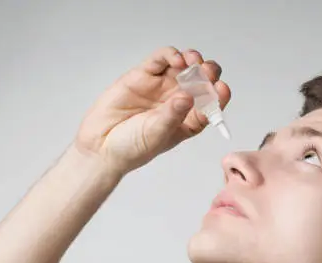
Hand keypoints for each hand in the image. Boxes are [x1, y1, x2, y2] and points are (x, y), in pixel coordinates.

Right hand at [74, 46, 231, 174]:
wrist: (100, 146)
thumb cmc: (131, 148)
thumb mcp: (157, 135)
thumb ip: (172, 116)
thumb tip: (188, 96)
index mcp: (189, 120)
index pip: (212, 104)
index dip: (219, 95)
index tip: (221, 89)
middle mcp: (179, 101)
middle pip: (202, 81)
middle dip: (208, 73)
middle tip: (207, 72)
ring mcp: (162, 86)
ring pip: (185, 66)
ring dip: (193, 60)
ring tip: (192, 62)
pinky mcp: (144, 75)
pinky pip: (161, 59)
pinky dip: (171, 55)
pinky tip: (176, 59)